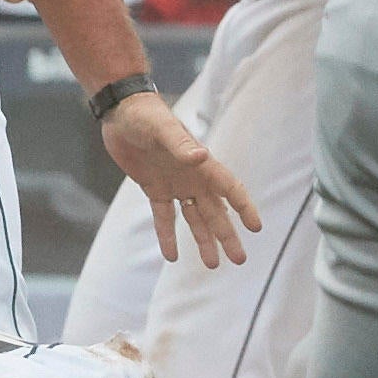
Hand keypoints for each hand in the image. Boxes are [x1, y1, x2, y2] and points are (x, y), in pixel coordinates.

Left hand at [99, 91, 261, 267]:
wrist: (120, 112)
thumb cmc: (146, 115)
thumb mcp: (162, 130)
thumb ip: (181, 145)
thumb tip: (202, 156)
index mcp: (201, 165)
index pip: (230, 188)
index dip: (244, 207)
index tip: (256, 227)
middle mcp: (193, 178)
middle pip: (216, 211)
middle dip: (228, 235)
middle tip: (240, 260)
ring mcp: (175, 185)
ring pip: (194, 218)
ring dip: (204, 240)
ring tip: (213, 264)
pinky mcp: (154, 188)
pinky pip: (164, 217)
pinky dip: (168, 236)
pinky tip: (172, 256)